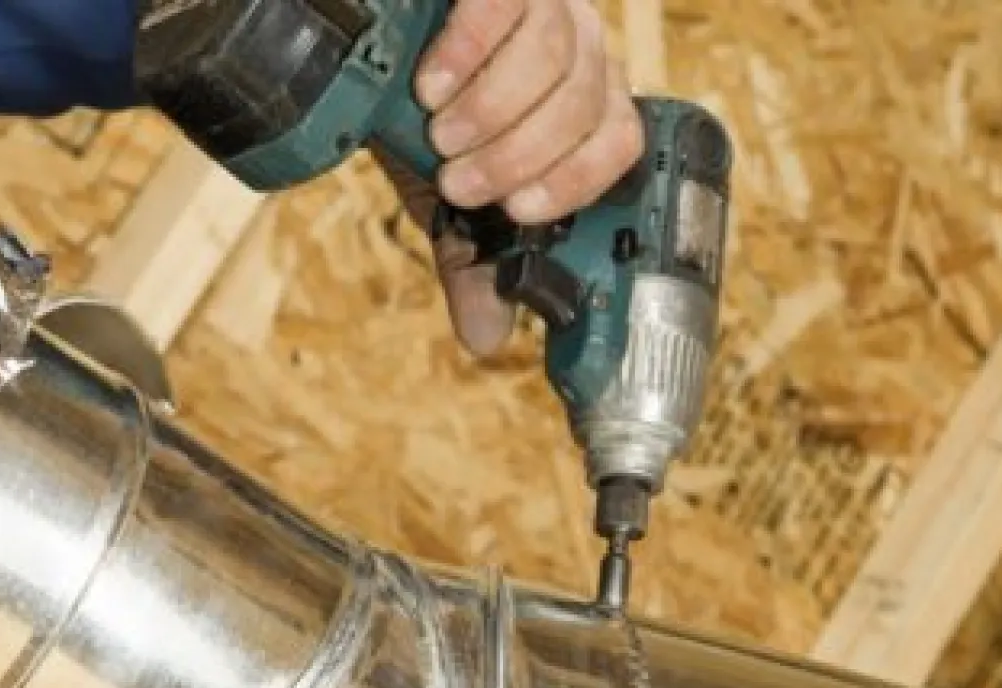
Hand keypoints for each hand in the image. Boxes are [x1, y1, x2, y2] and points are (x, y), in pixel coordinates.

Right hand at [380, 0, 644, 356]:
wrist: (380, 43)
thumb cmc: (425, 114)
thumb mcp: (445, 192)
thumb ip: (471, 255)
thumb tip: (487, 339)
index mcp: (588, 105)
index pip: (622, 144)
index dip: (576, 182)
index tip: (519, 212)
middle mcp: (584, 48)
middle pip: (583, 105)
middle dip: (518, 157)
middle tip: (459, 183)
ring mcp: (551, 1)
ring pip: (554, 56)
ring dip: (492, 111)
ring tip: (441, 135)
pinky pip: (504, 6)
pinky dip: (467, 52)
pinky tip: (431, 83)